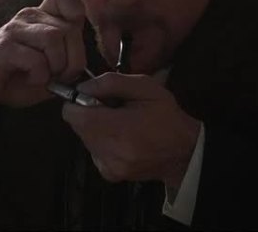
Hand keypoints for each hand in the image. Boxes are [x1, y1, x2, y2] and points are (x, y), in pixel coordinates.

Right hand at [0, 0, 86, 121]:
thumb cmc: (13, 77)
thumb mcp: (47, 69)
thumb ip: (67, 62)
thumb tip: (83, 68)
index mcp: (40, 17)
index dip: (77, 17)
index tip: (72, 45)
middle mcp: (28, 16)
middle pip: (69, 28)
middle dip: (73, 60)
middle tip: (61, 77)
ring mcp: (15, 29)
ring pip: (54, 38)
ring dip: (57, 66)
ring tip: (46, 78)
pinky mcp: (4, 46)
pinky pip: (35, 58)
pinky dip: (40, 75)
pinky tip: (31, 79)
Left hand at [61, 72, 199, 188]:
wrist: (185, 151)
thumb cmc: (165, 115)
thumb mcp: (144, 87)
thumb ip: (110, 83)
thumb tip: (82, 87)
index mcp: (118, 129)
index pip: (72, 114)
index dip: (77, 101)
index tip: (93, 97)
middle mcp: (109, 152)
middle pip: (77, 126)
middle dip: (88, 114)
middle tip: (111, 110)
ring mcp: (109, 166)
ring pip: (84, 139)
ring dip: (95, 129)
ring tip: (120, 124)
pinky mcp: (110, 174)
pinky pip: (94, 151)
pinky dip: (102, 143)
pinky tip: (122, 139)